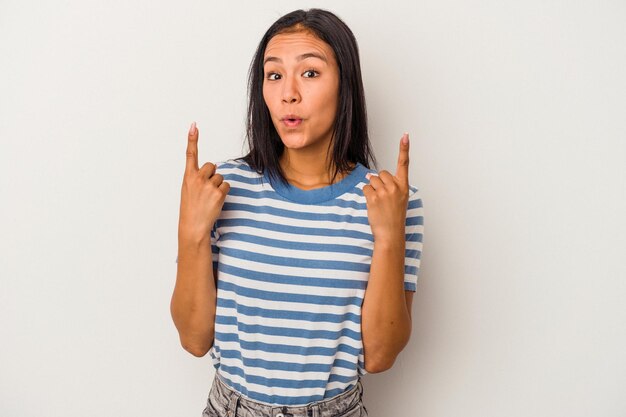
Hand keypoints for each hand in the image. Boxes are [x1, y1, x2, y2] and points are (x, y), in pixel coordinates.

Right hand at [178, 122, 229, 242]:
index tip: (194, 126)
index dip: (192, 139)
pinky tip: (215, 202)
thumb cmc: (190, 209)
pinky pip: (226, 186)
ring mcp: (208, 185)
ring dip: (218, 187)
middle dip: (212, 176)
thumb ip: (196, 178)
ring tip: (209, 199)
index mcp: (188, 176)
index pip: (190, 154)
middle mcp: (197, 178)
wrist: (193, 226)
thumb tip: (211, 171)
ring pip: (220, 177)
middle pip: (212, 166)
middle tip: (205, 190)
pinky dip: (223, 193)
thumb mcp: (188, 190)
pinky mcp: (218, 192)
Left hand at [363, 133, 409, 243]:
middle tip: (383, 197)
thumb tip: (370, 174)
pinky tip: (372, 205)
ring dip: (372, 188)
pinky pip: (365, 188)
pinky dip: (366, 194)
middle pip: (381, 173)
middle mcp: (395, 187)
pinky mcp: (373, 198)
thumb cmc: (394, 217)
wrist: (390, 234)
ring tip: (378, 202)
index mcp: (404, 186)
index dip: (404, 148)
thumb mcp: (399, 199)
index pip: (404, 164)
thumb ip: (389, 185)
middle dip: (379, 182)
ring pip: (372, 179)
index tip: (406, 135)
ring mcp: (384, 192)